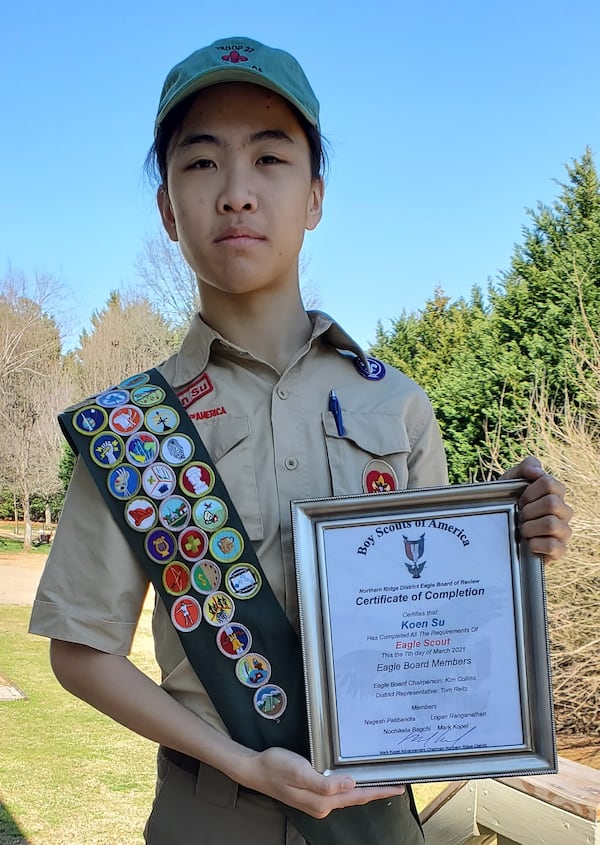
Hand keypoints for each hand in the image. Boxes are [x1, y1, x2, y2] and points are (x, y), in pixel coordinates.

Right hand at [239, 746, 404, 818]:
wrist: (255, 770)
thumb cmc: (276, 767)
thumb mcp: (300, 771)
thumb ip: (325, 783)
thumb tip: (350, 784)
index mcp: (322, 801)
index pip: (357, 796)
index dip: (379, 791)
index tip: (399, 787)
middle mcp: (322, 805)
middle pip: (355, 798)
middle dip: (376, 791)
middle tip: (397, 783)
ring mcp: (317, 802)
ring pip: (347, 795)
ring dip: (364, 789)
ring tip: (381, 781)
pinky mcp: (311, 795)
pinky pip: (337, 792)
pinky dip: (350, 786)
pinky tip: (354, 779)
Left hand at [501, 456, 572, 559]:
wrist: (496, 532)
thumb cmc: (507, 503)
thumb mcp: (510, 481)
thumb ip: (525, 467)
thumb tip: (537, 472)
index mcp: (554, 493)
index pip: (550, 483)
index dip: (530, 491)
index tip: (519, 499)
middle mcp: (563, 511)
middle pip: (552, 503)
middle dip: (528, 510)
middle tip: (520, 516)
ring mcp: (563, 531)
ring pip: (552, 524)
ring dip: (530, 527)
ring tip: (522, 530)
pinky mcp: (559, 550)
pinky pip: (554, 546)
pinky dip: (536, 544)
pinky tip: (528, 544)